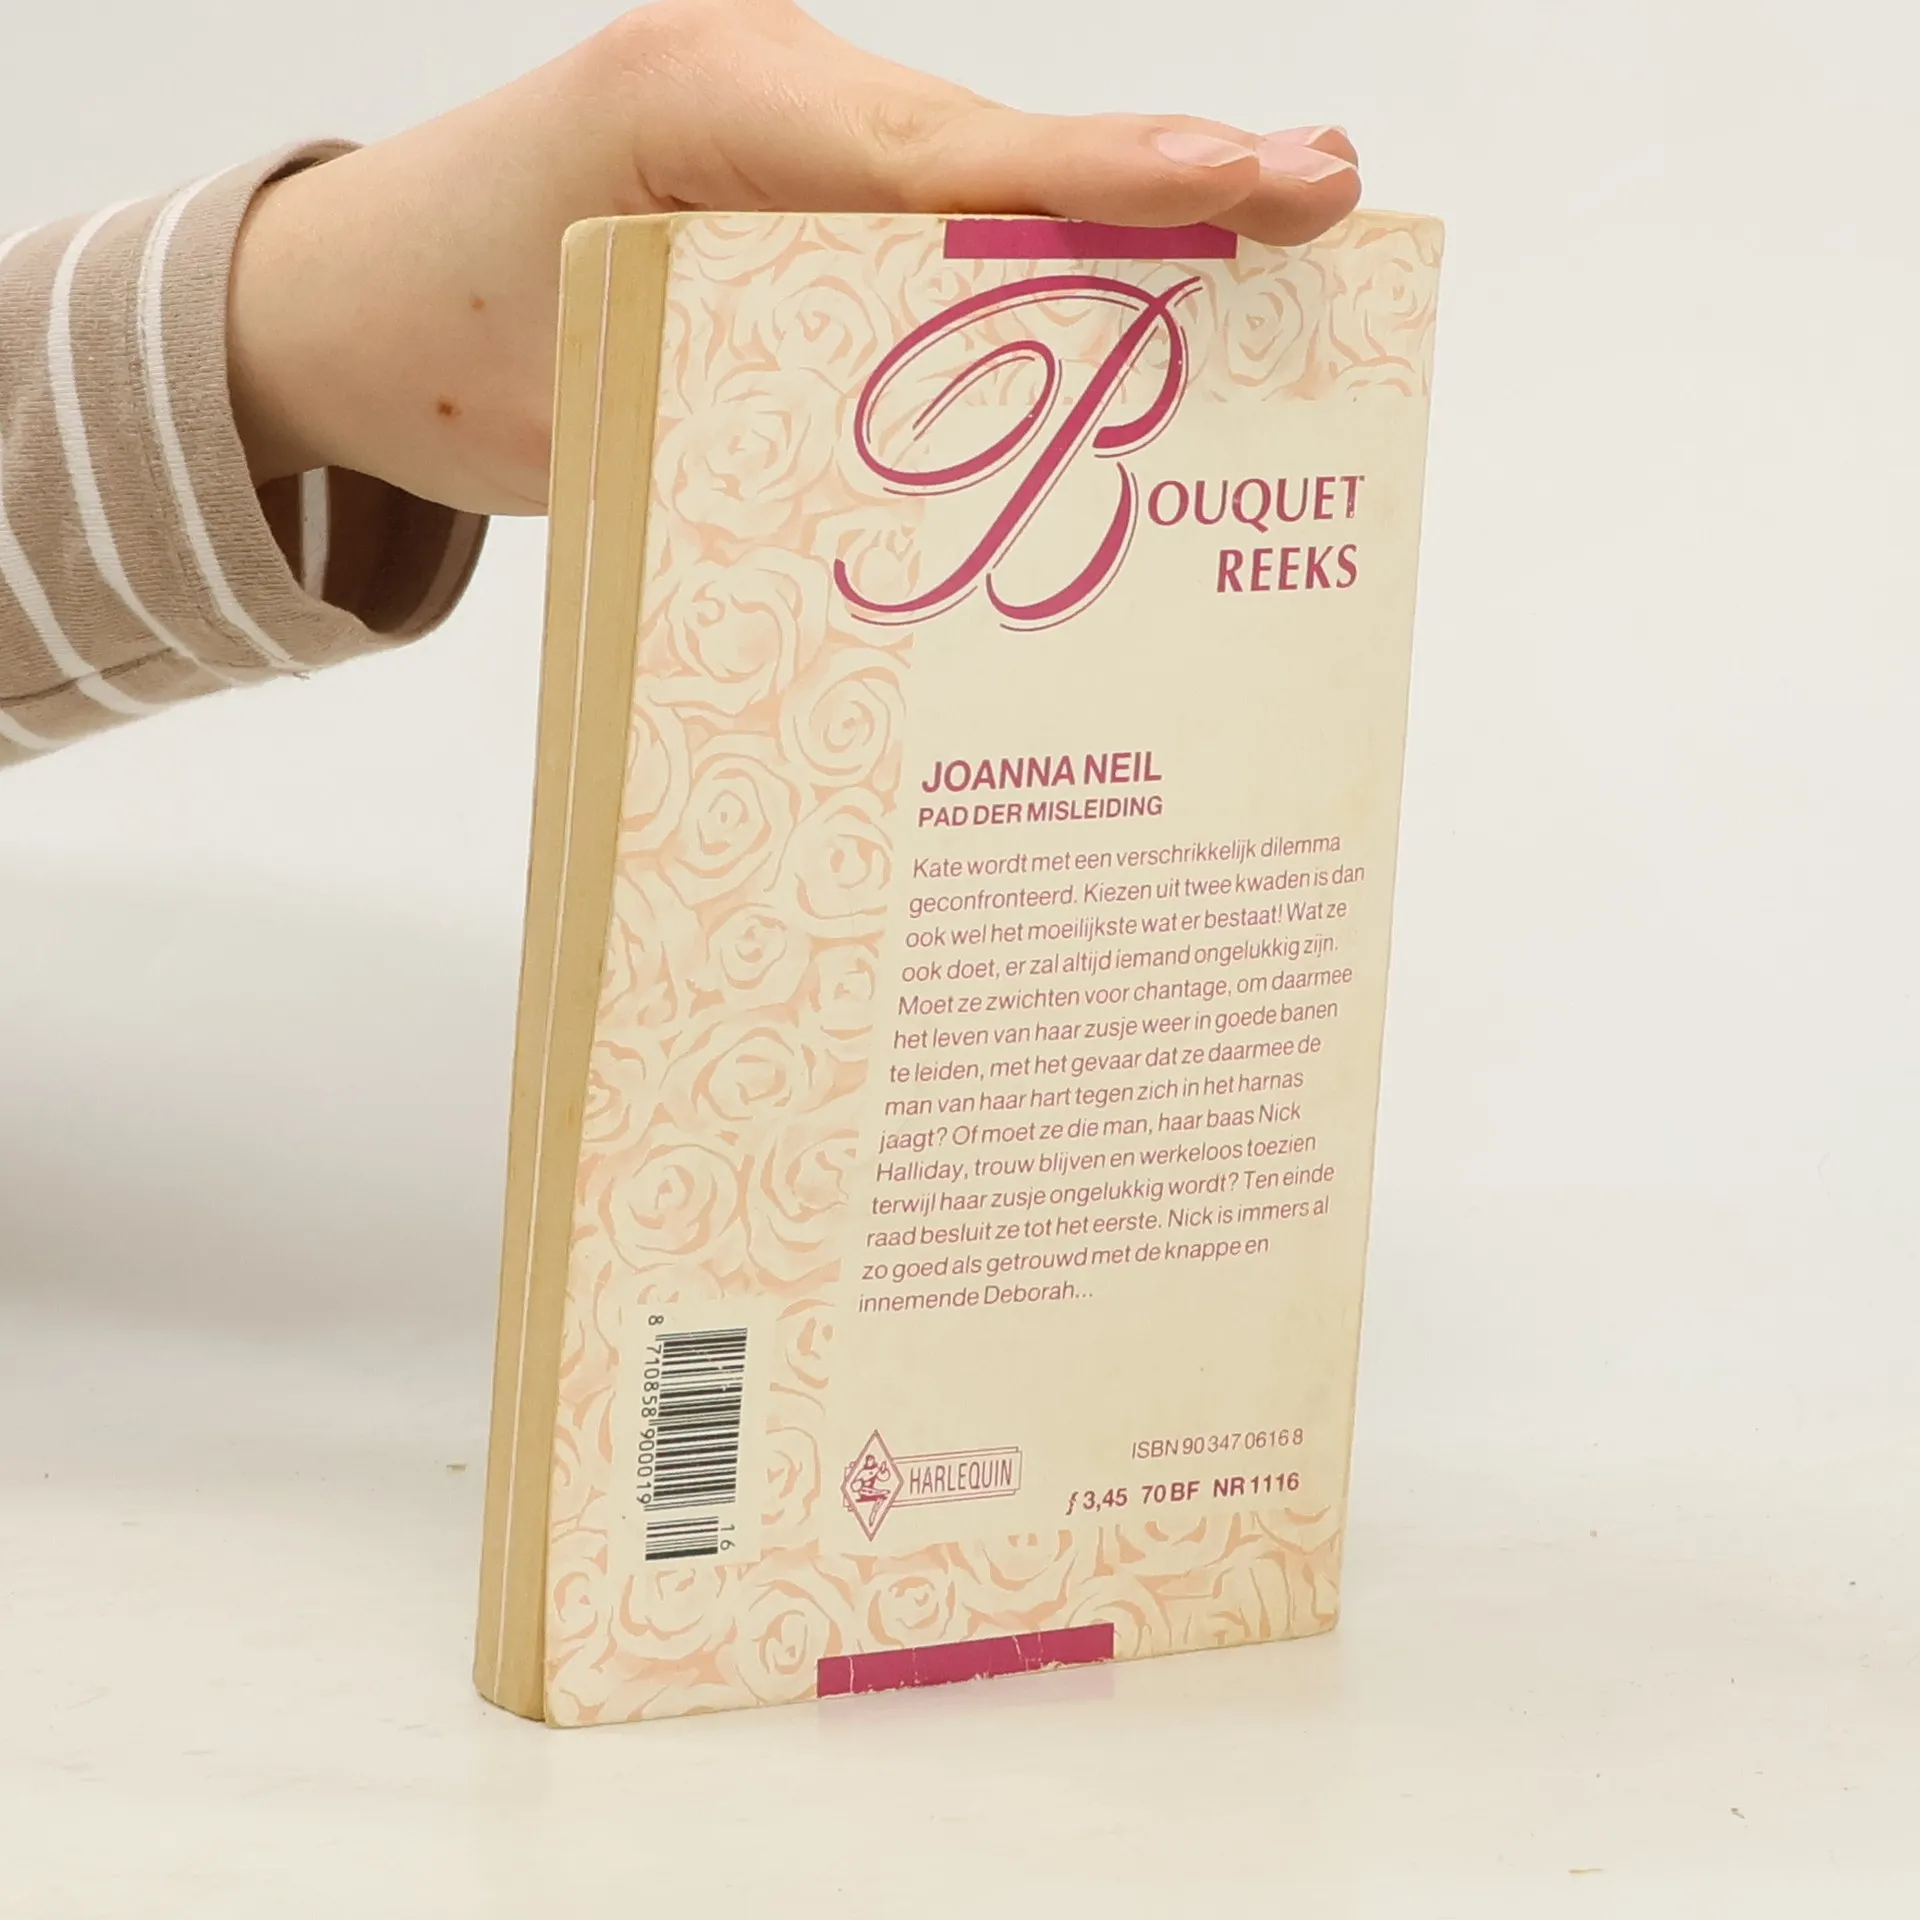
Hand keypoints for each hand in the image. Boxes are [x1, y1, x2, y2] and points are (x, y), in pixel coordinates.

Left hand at [228, 0, 1360, 516]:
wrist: (360, 314)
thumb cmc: (445, 304)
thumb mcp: (593, 333)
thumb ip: (757, 360)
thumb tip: (929, 470)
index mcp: (731, 100)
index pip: (957, 150)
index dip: (1112, 179)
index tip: (1256, 185)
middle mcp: (787, 114)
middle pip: (1012, 164)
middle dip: (1171, 190)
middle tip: (1325, 204)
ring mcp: (802, 168)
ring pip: (992, 212)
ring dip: (1124, 256)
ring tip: (1276, 259)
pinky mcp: (803, 239)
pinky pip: (935, 263)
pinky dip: (1032, 301)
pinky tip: (1123, 350)